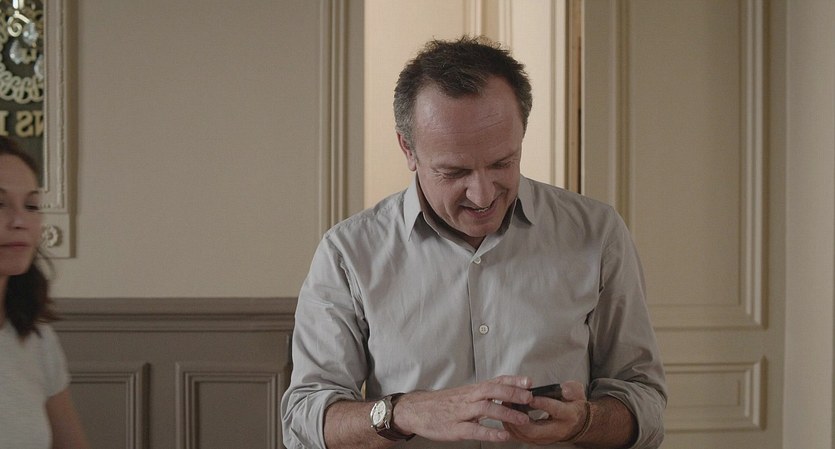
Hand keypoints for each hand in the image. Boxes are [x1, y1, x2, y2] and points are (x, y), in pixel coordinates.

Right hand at [392, 375, 534, 441]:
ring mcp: (461, 413)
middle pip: (492, 390)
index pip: (495, 381)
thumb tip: (505, 394)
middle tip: (529, 398)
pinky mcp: (455, 428)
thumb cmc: (442, 404)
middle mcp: (468, 398)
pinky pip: (475, 430)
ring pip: (486, 408)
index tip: (529, 382)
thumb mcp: (463, 395)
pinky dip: (490, 433)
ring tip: (522, 419)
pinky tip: (503, 436)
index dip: (512, 381)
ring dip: (506, 413)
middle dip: (513, 393)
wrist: (416, 410)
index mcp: (471, 390)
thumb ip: (482, 395)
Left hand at [503, 380, 587, 444]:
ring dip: (512, 423)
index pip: (556, 411)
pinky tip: (506, 416)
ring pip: (526, 436)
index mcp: (569, 415)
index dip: (543, 404)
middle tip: (510, 403)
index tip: (530, 397)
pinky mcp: (538, 440)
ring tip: (505, 407)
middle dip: (519, 419)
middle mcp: (557, 430)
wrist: (576, 423)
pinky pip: (522, 437)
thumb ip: (571, 389)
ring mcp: (547, 438)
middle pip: (535, 430)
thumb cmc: (573, 404)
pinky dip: (512, 428)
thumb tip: (564, 389)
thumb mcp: (577, 392)